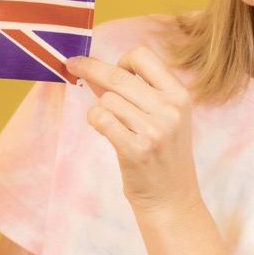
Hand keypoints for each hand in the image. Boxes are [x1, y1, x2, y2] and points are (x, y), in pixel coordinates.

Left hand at [67, 47, 199, 214]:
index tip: (113, 69)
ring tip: (112, 124)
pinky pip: (101, 118)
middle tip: (73, 64)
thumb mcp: (162, 117)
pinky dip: (94, 120)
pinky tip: (101, 128)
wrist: (172, 198)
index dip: (123, 59)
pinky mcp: (136, 150)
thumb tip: (92, 68)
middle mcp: (170, 109)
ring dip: (101, 108)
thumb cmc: (163, 154)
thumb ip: (134, 91)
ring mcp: (155, 130)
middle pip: (119, 75)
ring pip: (107, 99)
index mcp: (180, 95)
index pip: (144, 55)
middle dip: (91, 68)